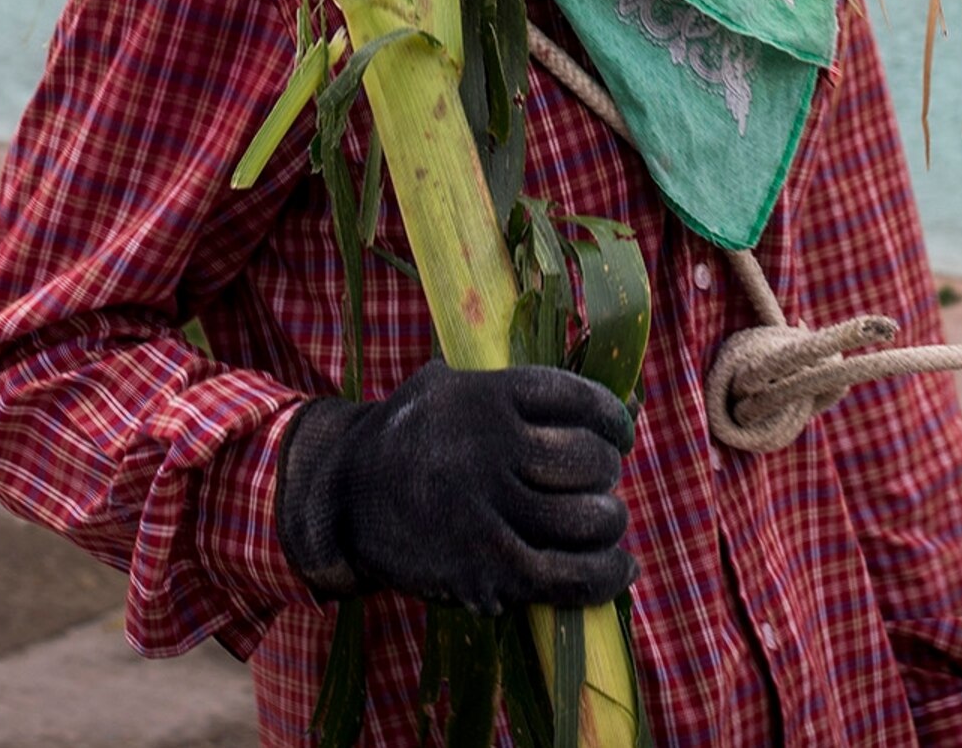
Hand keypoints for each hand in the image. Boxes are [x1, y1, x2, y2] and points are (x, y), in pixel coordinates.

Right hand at [277, 361, 635, 612]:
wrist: (341, 499)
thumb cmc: (410, 437)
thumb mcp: (449, 386)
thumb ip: (517, 390)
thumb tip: (621, 405)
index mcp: (486, 396)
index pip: (579, 399)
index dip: (612, 418)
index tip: (619, 433)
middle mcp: (490, 448)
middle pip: (590, 462)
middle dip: (604, 473)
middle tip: (593, 481)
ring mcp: (488, 512)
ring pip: (589, 519)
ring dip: (607, 522)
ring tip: (602, 522)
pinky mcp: (486, 569)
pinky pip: (568, 576)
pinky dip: (605, 575)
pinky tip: (619, 567)